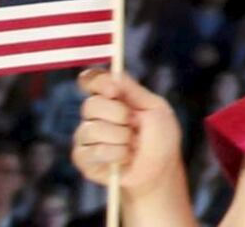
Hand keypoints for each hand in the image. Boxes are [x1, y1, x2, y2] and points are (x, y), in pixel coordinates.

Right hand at [71, 67, 186, 198]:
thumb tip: (113, 75)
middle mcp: (95, 114)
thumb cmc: (160, 137)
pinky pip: (93, 151)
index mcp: (112, 97)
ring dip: (121, 138)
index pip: (91, 80)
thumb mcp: (155, 108)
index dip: (98, 82)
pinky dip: (115, 154)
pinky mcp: (83, 158)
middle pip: (91, 105)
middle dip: (118, 115)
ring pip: (92, 129)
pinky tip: (124, 158)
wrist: (160, 169)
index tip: (114, 91)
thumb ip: (133, 91)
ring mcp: (86, 136)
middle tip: (134, 124)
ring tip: (133, 145)